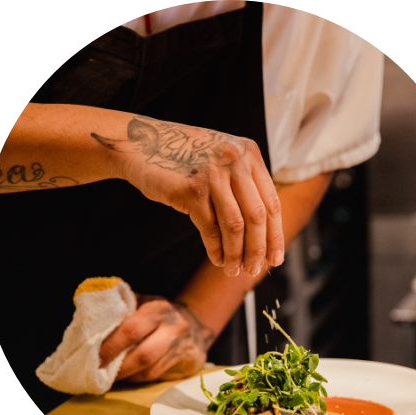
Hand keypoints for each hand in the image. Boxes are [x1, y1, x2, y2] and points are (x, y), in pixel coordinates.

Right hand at [91, 115, 283, 276]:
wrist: (140, 143)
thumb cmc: (182, 158)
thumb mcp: (220, 160)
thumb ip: (242, 184)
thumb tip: (261, 232)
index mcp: (249, 153)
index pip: (271, 203)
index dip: (275, 235)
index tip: (275, 259)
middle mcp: (235, 161)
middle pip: (257, 217)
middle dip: (258, 249)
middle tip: (253, 270)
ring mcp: (213, 174)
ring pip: (235, 226)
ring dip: (236, 254)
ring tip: (233, 270)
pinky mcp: (192, 189)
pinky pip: (210, 228)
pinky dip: (216, 249)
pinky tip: (216, 259)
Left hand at [98, 295, 216, 382]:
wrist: (196, 324)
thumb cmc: (160, 314)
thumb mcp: (143, 303)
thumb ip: (121, 310)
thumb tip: (90, 325)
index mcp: (159, 309)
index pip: (132, 330)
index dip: (110, 347)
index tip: (93, 358)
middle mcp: (175, 328)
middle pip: (143, 355)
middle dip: (118, 369)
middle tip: (99, 374)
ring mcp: (185, 347)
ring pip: (150, 372)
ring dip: (127, 377)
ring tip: (112, 377)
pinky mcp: (191, 365)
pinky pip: (159, 378)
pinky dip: (140, 380)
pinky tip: (131, 376)